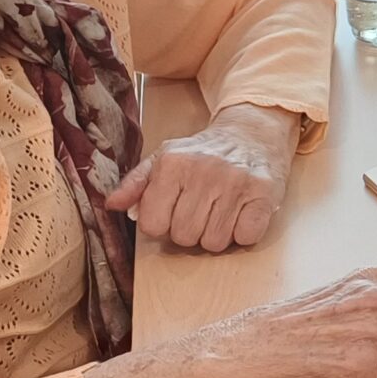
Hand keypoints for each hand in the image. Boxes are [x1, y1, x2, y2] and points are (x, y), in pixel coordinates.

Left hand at [108, 103, 296, 251]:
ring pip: (214, 242)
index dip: (162, 223)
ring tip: (222, 211)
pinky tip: (241, 214)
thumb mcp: (165, 158)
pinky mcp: (264, 194)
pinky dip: (243, 233)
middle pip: (183, 236)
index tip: (174, 210)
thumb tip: (112, 204)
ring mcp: (236, 183)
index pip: (152, 224)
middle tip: (202, 210)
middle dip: (190, 230)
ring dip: (217, 234)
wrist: (252, 134)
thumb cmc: (204, 153)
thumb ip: (136, 182)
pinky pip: (245, 238)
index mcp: (173, 163)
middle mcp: (204, 171)